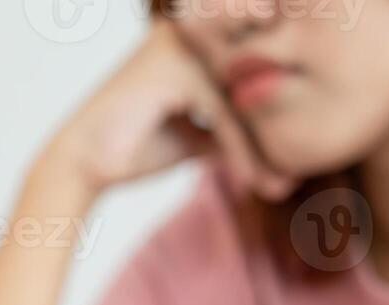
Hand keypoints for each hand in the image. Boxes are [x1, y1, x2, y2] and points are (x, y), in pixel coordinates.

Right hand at [37, 18, 291, 200]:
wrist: (83, 165)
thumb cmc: (134, 146)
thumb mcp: (197, 134)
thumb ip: (230, 127)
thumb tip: (276, 145)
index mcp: (194, 40)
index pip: (252, 66)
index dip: (278, 103)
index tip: (303, 148)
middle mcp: (190, 33)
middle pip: (256, 77)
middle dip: (283, 124)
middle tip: (305, 167)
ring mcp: (182, 47)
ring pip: (244, 98)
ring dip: (265, 147)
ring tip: (283, 186)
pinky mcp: (177, 71)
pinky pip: (225, 113)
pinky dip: (241, 153)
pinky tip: (255, 184)